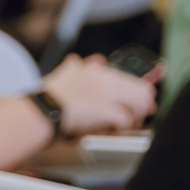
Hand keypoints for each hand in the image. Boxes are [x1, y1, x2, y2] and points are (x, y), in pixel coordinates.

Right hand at [40, 55, 155, 135]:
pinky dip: (124, 126)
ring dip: (137, 115)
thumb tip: (80, 60)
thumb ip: (74, 66)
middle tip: (145, 112)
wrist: (44, 109)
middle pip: (140, 91)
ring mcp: (107, 96)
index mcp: (98, 72)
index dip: (140, 90)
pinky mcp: (106, 111)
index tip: (143, 97)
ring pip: (137, 104)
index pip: (130, 79)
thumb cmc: (51, 95)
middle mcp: (106, 81)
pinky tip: (119, 129)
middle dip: (145, 104)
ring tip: (132, 123)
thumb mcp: (64, 73)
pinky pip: (125, 119)